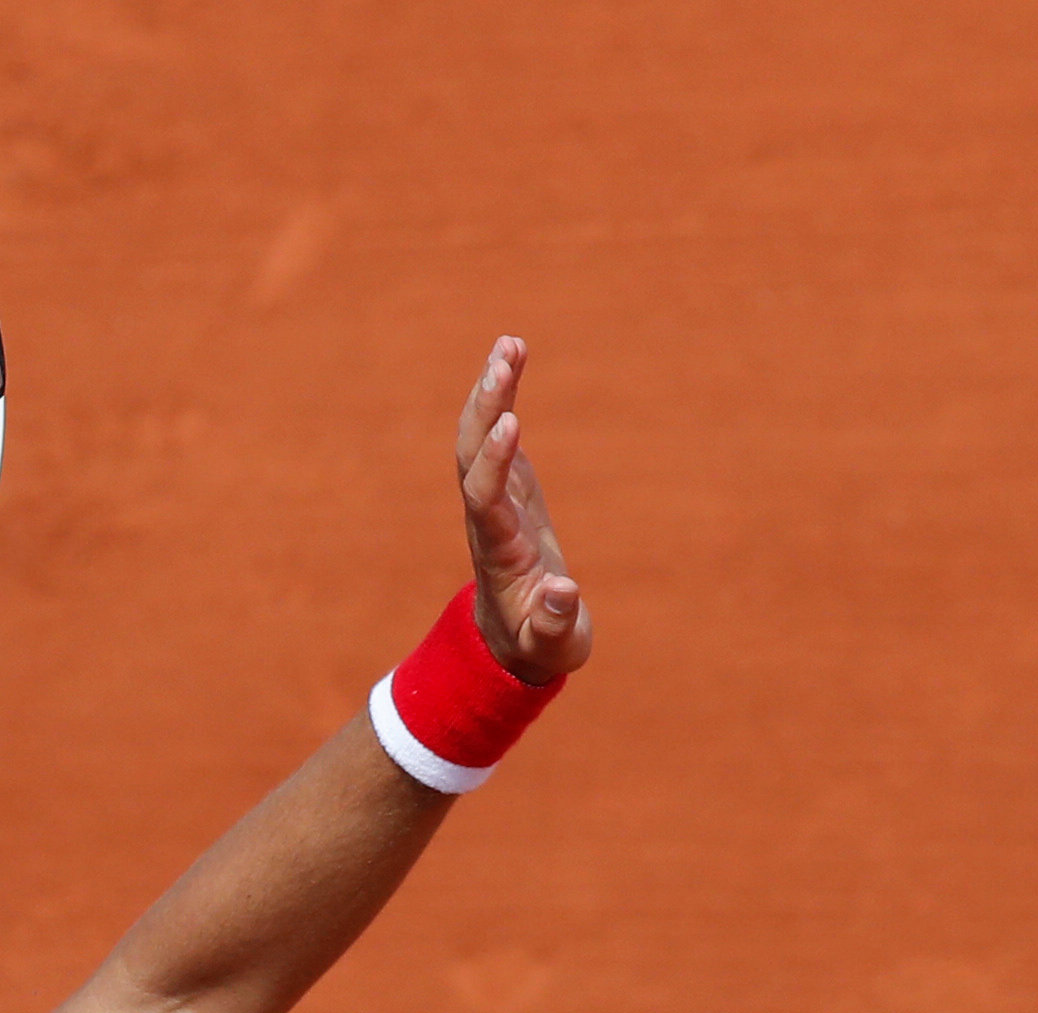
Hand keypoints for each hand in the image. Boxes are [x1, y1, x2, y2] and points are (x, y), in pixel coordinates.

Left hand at [457, 337, 592, 683]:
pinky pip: (499, 435)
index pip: (486, 499)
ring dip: (491, 391)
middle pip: (473, 456)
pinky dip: (504, 395)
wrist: (517, 642)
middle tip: (503, 362)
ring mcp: (496, 499)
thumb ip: (556, 622)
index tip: (512, 424)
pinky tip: (514, 354)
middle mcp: (489, 519)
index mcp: (500, 554)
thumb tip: (564, 592)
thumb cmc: (540, 645)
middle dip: (485, 409)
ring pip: (480, 439)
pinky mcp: (510, 488)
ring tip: (510, 344)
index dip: (494, 462)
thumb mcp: (553, 645)